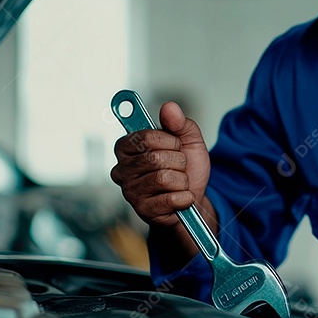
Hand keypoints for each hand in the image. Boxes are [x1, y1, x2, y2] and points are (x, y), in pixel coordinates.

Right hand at [110, 101, 212, 230]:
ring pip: (164, 178)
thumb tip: (169, 106)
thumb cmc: (187, 169)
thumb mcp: (190, 140)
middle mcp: (121, 169)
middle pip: (156, 158)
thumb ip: (180, 123)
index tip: (176, 146)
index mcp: (127, 147)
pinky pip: (170, 199)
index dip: (170, 141)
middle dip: (179, 162)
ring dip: (182, 180)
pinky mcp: (142, 210)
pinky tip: (181, 198)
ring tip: (179, 183)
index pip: (146, 137)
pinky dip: (184, 197)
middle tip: (179, 168)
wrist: (195, 199)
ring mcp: (130, 191)